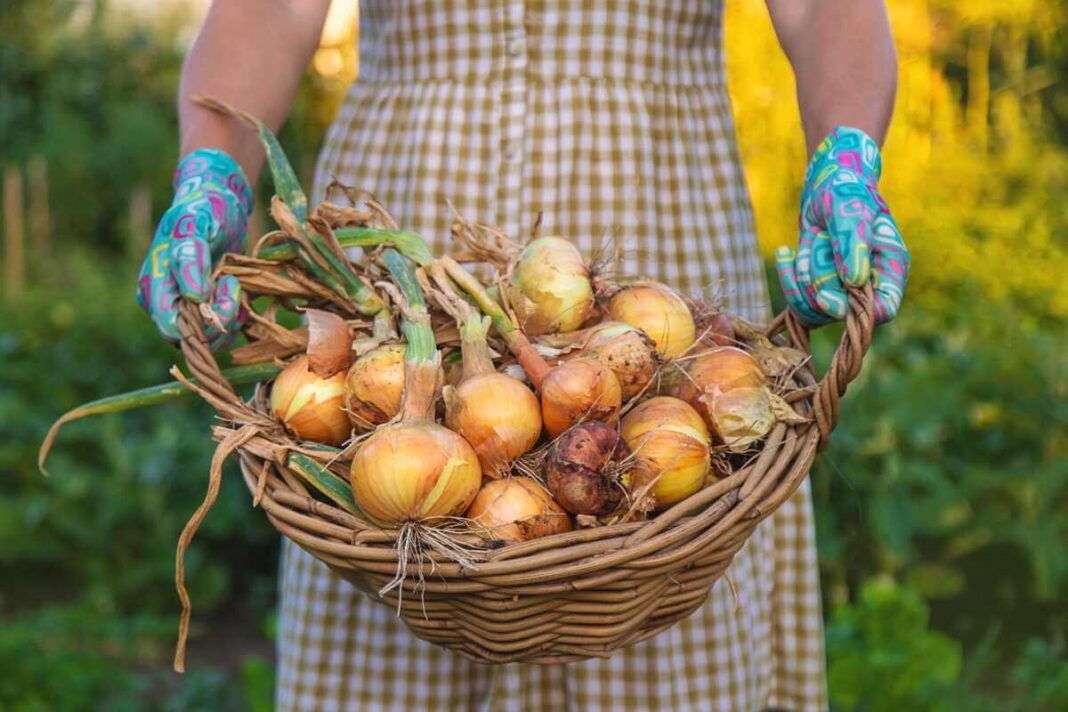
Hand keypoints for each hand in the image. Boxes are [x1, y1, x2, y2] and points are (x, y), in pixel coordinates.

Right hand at [136, 148, 252, 348]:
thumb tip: (194, 296)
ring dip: (231, 315)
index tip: (218, 288)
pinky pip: (226, 329)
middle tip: (231, 283)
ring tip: (233, 282)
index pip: (170, 326)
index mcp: (154, 286)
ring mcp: (188, 309)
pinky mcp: (209, 309)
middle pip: (194, 337)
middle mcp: (168, 303)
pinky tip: (239, 289)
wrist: (218, 203)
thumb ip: (190, 257)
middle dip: (219, 317)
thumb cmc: (202, 209)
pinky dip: (239, 314)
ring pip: (212, 337)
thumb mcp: (194, 224)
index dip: (198, 320)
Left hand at [775, 126, 909, 325]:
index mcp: (889, 269)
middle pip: (840, 311)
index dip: (855, 312)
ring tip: (810, 239)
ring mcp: (842, 289)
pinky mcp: (819, 288)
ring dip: (803, 275)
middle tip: (818, 239)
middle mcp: (868, 285)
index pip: (883, 310)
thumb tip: (854, 281)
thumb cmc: (847, 191)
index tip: (826, 297)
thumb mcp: (851, 210)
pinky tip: (785, 253)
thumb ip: (853, 243)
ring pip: (816, 309)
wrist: (826, 187)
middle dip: (819, 279)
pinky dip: (788, 278)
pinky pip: (799, 302)